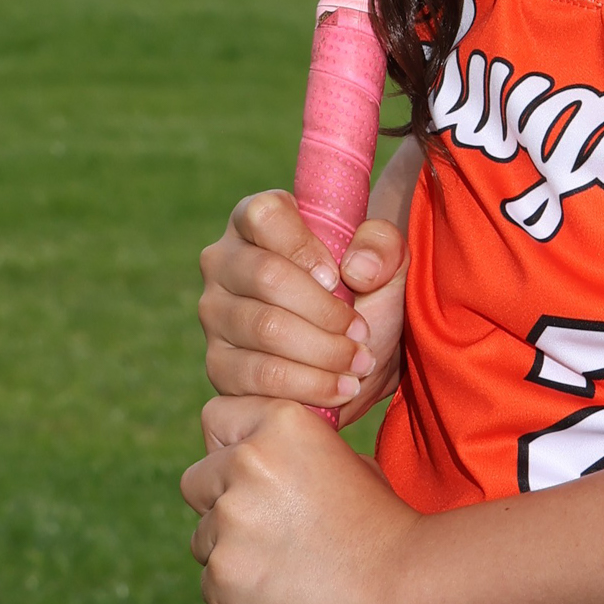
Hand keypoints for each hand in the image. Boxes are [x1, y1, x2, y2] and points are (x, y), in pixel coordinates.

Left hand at [181, 393, 419, 603]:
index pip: (216, 419)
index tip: (247, 473)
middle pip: (196, 481)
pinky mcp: (225, 571)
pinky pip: (210, 583)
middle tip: (263, 529)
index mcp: (282, 422)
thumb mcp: (344, 459)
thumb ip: (291, 453)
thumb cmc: (380, 521)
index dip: (228, 448)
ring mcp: (232, 517)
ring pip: (202, 537)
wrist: (401, 582)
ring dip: (229, 552)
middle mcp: (248, 460)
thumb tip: (255, 459)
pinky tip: (276, 595)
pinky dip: (234, 595)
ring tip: (281, 567)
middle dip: (218, 503)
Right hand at [198, 189, 402, 423]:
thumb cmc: (366, 295)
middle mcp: (224, 261)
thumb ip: (382, 244)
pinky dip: (307, 384)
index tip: (339, 279)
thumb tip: (355, 269)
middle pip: (267, 276)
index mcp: (257, 220)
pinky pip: (257, 374)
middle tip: (362, 333)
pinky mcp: (218, 363)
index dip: (304, 247)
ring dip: (323, 351)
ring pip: (264, 328)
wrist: (358, 356)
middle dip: (325, 311)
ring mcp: (215, 313)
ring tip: (359, 362)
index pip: (265, 215)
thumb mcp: (388, 262)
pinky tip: (339, 388)